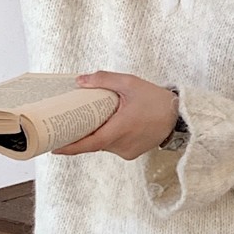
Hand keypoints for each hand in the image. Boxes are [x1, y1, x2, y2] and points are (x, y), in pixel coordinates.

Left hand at [52, 71, 180, 157]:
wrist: (179, 116)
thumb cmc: (156, 100)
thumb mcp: (129, 83)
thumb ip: (103, 80)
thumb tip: (80, 81)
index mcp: (119, 130)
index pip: (89, 144)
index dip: (70, 147)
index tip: (54, 147)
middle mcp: (122, 145)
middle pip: (94, 142)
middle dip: (82, 133)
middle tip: (69, 123)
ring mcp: (127, 151)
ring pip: (104, 144)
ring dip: (98, 133)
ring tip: (100, 116)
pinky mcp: (132, 153)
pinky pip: (114, 146)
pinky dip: (110, 136)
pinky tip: (114, 123)